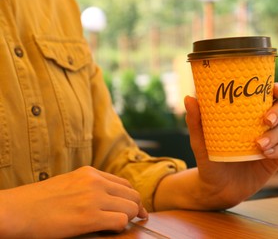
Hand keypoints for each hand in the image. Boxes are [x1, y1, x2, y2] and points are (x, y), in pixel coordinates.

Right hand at [0, 166, 147, 237]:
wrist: (18, 210)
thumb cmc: (39, 201)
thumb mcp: (68, 183)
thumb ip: (89, 186)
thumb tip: (108, 197)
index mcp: (91, 173)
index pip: (124, 184)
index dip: (130, 197)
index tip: (132, 207)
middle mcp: (96, 182)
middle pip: (132, 194)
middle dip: (135, 207)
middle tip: (134, 218)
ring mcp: (94, 198)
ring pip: (131, 207)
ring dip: (129, 217)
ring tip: (119, 224)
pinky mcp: (90, 217)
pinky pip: (121, 221)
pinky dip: (120, 227)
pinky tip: (110, 229)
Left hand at [184, 82, 277, 208]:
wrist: (214, 189)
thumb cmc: (209, 159)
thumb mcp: (200, 141)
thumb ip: (195, 121)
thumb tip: (189, 97)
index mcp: (247, 115)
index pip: (266, 96)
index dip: (275, 89)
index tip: (275, 89)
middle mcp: (261, 126)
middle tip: (266, 119)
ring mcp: (270, 142)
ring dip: (275, 134)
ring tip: (259, 144)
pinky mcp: (274, 160)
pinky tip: (265, 153)